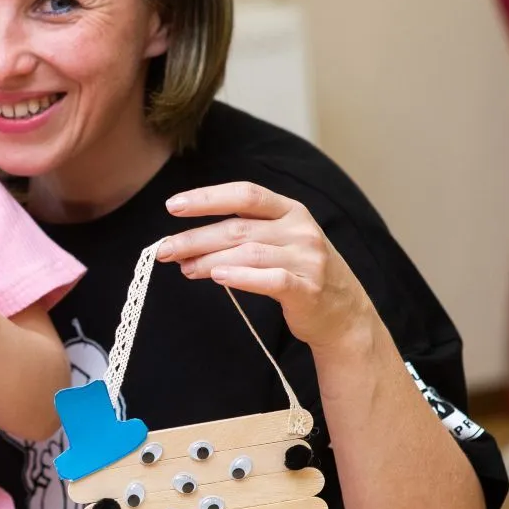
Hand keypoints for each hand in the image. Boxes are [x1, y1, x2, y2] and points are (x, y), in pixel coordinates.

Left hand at [158, 182, 373, 351]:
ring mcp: (307, 259)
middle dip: (196, 237)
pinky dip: (241, 277)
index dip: (208, 197)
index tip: (173, 206)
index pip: (245, 194)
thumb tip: (188, 245)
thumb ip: (243, 236)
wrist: (343, 315)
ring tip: (184, 268)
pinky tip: (217, 278)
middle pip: (238, 227)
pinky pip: (271, 280)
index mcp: (291, 211)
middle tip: (164, 249)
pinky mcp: (308, 289)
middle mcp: (300, 230)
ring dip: (209, 260)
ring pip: (248, 253)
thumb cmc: (301, 274)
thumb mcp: (280, 243)